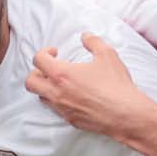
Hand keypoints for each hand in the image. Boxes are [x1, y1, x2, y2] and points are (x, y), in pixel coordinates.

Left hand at [24, 33, 150, 141]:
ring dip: (46, 88)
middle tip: (51, 68)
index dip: (44, 52)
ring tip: (61, 82)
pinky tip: (73, 96)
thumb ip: (93, 42)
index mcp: (61, 74)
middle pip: (30, 82)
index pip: (38, 60)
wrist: (126, 114)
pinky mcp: (70, 120)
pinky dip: (58, 101)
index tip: (55, 52)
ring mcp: (62, 108)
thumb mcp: (107, 55)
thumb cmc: (116, 85)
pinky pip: (55, 109)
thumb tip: (85, 36)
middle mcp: (56, 93)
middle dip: (37, 72)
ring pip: (41, 97)